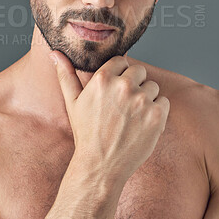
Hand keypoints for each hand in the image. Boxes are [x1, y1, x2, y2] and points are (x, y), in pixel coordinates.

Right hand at [50, 52, 169, 182]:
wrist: (101, 165)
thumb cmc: (86, 132)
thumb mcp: (72, 102)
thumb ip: (65, 74)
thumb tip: (55, 53)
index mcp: (103, 78)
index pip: (122, 60)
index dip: (120, 74)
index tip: (116, 87)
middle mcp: (123, 86)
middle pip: (140, 71)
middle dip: (134, 83)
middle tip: (124, 104)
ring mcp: (141, 100)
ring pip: (152, 86)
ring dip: (146, 97)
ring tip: (132, 115)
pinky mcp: (157, 115)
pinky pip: (164, 101)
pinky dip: (157, 111)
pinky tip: (143, 122)